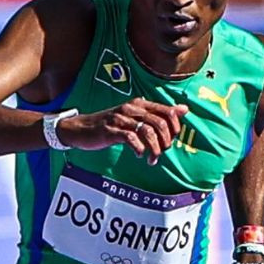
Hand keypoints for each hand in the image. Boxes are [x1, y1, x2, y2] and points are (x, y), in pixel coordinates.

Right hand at [56, 99, 187, 164]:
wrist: (80, 128)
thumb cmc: (110, 124)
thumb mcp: (134, 116)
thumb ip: (158, 113)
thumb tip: (184, 110)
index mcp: (140, 104)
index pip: (167, 111)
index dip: (175, 127)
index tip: (172, 140)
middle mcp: (131, 109)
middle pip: (160, 123)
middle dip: (165, 141)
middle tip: (162, 152)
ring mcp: (120, 119)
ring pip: (147, 132)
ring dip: (154, 148)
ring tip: (152, 159)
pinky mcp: (110, 131)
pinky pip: (131, 138)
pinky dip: (139, 148)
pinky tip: (139, 155)